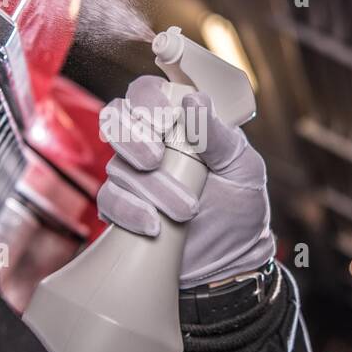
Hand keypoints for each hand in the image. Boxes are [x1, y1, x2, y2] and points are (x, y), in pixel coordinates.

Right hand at [97, 75, 274, 287]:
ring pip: (117, 163)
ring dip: (150, 185)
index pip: (148, 91)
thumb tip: (194, 101)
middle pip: (117, 117)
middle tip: (157, 157)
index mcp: (179, 121)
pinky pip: (109, 200)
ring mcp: (132, 173)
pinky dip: (130, 210)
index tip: (162, 112)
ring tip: (187, 209)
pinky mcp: (122, 207)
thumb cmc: (239, 204)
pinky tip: (154, 224)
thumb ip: (219, 136)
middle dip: (133, 136)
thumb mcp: (242, 167)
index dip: (147, 95)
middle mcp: (150, 140)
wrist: (230, 260)